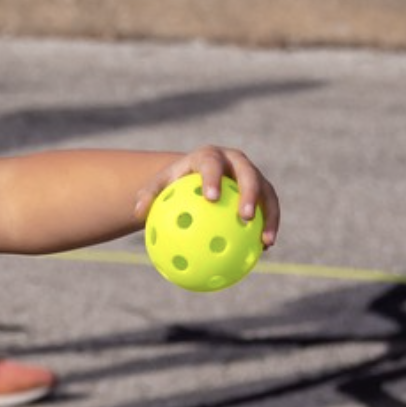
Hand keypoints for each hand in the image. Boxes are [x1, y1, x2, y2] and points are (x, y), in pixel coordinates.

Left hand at [135, 146, 281, 247]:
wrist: (196, 177)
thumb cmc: (174, 185)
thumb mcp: (158, 187)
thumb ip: (147, 196)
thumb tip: (136, 213)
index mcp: (209, 157)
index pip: (211, 164)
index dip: (213, 178)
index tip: (210, 198)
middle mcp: (235, 161)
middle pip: (248, 174)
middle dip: (250, 194)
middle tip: (244, 217)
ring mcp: (252, 174)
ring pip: (267, 193)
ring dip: (269, 216)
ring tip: (265, 241)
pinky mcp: (263, 190)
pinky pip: (269, 209)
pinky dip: (269, 227)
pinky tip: (264, 249)